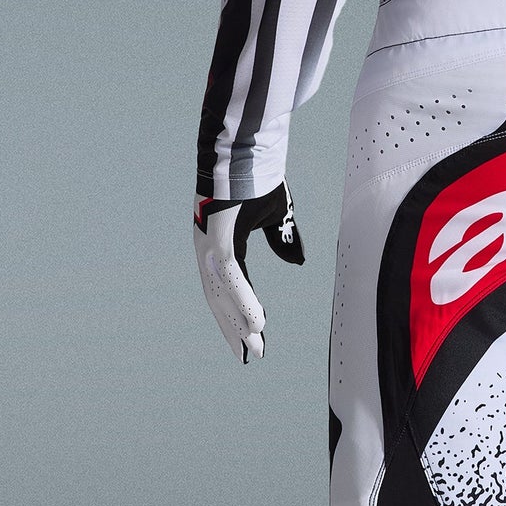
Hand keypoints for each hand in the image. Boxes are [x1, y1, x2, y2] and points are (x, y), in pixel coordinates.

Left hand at [194, 183, 305, 362]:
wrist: (247, 150)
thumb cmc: (259, 179)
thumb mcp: (276, 216)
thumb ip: (282, 240)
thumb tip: (296, 262)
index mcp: (220, 247)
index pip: (228, 290)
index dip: (238, 315)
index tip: (251, 338)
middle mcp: (209, 252)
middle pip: (220, 300)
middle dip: (233, 329)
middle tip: (248, 356)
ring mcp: (210, 247)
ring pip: (223, 294)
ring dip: (238, 323)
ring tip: (252, 347)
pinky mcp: (218, 240)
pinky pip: (231, 279)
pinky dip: (243, 302)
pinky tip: (255, 322)